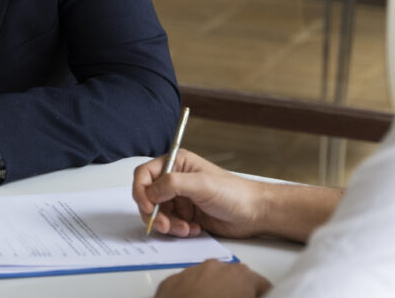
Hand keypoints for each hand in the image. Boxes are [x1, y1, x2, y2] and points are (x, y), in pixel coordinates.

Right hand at [134, 149, 268, 238]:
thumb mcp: (201, 184)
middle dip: (154, 214)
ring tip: (185, 228)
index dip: (141, 191)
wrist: (253, 213)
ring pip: (158, 214)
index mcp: (177, 163)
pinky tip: (193, 228)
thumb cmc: (234, 192)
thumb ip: (172, 184)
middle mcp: (176, 180)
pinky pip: (170, 225)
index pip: (145, 174)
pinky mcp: (186, 215)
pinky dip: (178, 230)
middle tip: (164, 225)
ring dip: (168, 224)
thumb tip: (151, 191)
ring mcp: (180, 198)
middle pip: (148, 197)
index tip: (147, 208)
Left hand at [155, 259, 270, 297]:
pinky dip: (191, 293)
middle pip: (234, 278)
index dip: (260, 295)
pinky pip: (187, 284)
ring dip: (212, 290)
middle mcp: (218, 266)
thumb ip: (253, 296)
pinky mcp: (172, 280)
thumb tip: (251, 295)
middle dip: (235, 291)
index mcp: (242, 275)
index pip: (262, 285)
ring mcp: (193, 271)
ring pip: (209, 279)